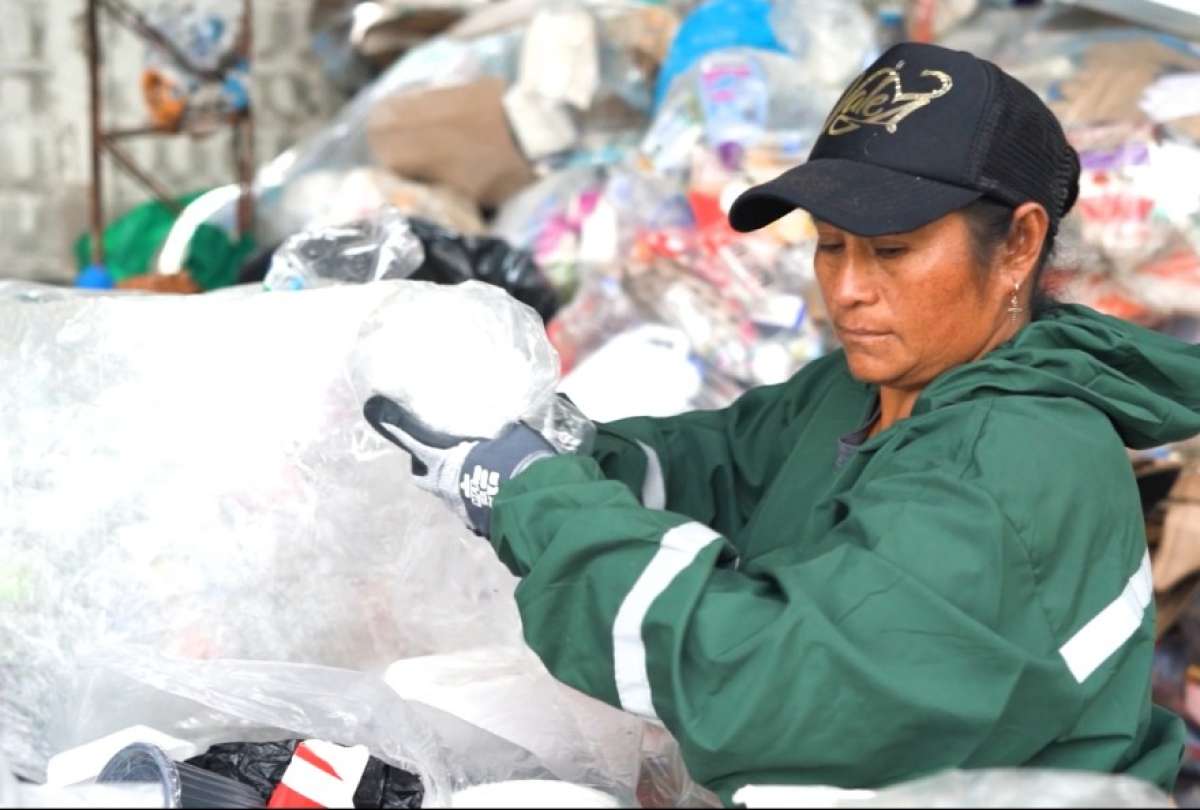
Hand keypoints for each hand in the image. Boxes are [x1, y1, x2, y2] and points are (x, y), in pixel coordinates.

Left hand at [363, 395, 556, 537]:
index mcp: (444, 461)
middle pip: (421, 476)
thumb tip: (509, 424)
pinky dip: (474, 496)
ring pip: (447, 492)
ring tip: (475, 471)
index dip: (395, 426)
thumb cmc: (515, 463)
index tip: (378, 412)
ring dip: (454, 483)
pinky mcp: (476, 524)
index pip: (411, 440)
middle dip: (423, 465)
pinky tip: (493, 489)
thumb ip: (500, 431)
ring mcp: (458, 509)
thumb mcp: (510, 436)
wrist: (533, 506)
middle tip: (437, 453)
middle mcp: (443, 488)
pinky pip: (469, 505)